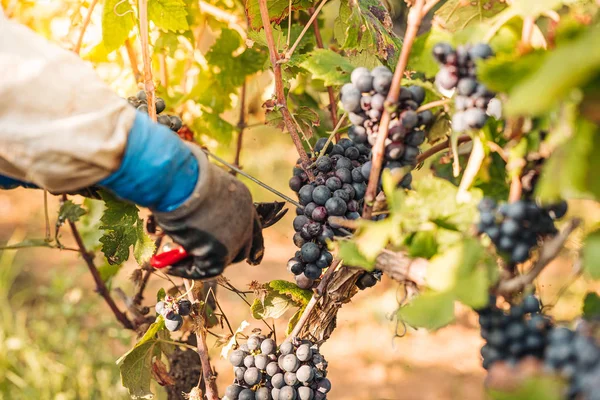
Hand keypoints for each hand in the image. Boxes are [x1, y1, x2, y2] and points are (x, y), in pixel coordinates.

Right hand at [154, 145, 264, 278]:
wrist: (181, 182)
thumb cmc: (182, 178)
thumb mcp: (200, 189)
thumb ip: (202, 206)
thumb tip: (187, 221)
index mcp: (243, 200)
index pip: (252, 226)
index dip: (240, 239)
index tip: (235, 252)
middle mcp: (245, 221)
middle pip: (241, 250)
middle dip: (221, 257)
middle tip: (196, 258)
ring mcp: (235, 238)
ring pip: (220, 261)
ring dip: (198, 262)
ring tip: (172, 259)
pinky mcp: (220, 253)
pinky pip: (203, 269)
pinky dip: (184, 270)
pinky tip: (168, 265)